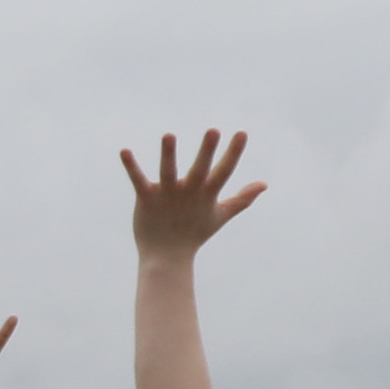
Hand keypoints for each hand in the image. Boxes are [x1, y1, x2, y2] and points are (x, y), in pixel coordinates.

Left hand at [122, 130, 263, 258]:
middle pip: (199, 170)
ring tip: (168, 135)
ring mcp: (167, 195)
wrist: (167, 258)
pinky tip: (125, 151)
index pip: (224, 171)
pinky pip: (138, 180)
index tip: (241, 133)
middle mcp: (188, 193)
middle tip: (213, 130)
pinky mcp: (146, 199)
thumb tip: (264, 184)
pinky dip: (131, 166)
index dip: (233, 152)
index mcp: (206, 194)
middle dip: (206, 151)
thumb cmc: (194, 234)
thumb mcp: (221, 214)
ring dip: (168, 154)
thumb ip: (242, 198)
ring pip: (167, 172)